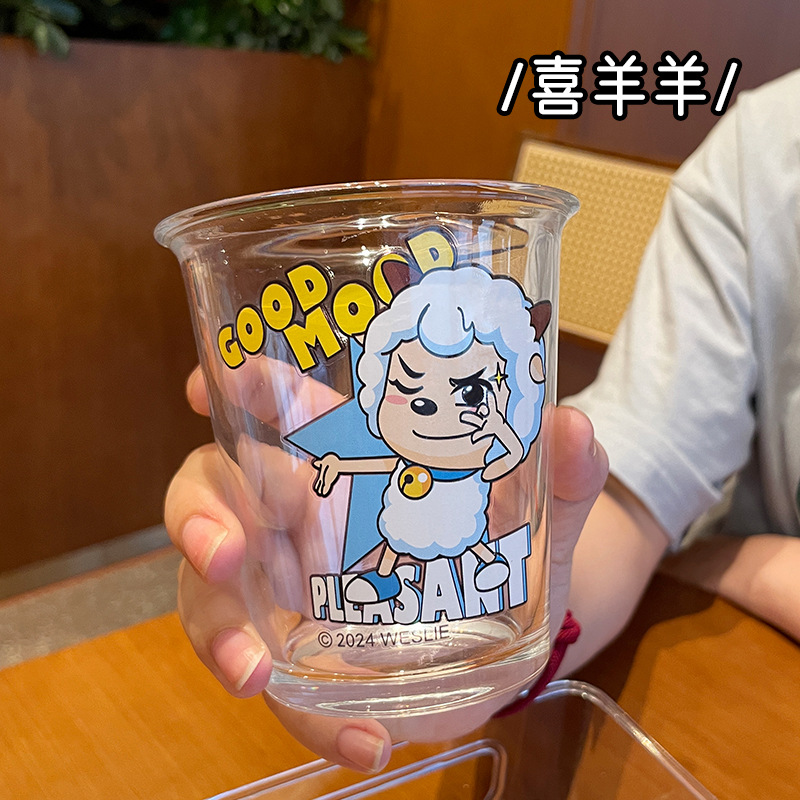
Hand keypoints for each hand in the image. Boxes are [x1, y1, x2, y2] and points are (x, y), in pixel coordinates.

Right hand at [165, 365, 607, 770]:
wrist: (517, 629)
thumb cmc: (504, 541)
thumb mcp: (538, 507)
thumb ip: (563, 470)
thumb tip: (572, 426)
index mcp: (343, 455)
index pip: (274, 410)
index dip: (233, 391)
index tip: (210, 385)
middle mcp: (297, 516)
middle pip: (212, 497)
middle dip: (202, 519)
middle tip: (225, 551)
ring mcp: (288, 590)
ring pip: (214, 596)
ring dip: (220, 631)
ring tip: (254, 671)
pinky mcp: (306, 662)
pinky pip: (283, 690)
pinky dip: (311, 720)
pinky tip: (363, 740)